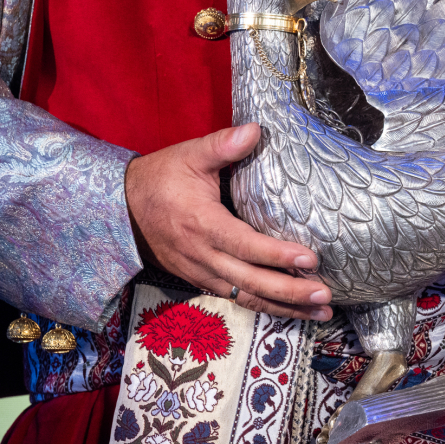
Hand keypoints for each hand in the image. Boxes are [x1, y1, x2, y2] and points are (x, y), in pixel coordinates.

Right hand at [125, 123, 332, 319]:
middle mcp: (203, 256)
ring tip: (321, 314)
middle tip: (325, 298)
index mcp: (203, 224)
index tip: (311, 259)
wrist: (119, 210)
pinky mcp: (201, 280)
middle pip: (252, 282)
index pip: (246, 246)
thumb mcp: (189, 154)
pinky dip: (265, 307)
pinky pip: (237, 298)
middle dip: (291, 293)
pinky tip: (292, 311)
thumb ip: (223, 144)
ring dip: (284, 308)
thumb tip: (256, 129)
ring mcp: (201, 272)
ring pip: (247, 297)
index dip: (278, 255)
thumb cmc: (159, 179)